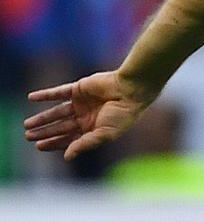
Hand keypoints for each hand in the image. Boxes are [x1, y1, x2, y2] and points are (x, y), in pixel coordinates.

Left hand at [24, 71, 155, 160]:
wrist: (132, 89)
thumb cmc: (123, 114)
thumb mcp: (105, 134)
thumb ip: (84, 144)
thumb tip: (66, 157)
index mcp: (93, 129)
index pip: (69, 138)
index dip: (54, 143)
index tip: (39, 146)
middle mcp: (86, 116)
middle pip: (61, 126)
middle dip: (45, 132)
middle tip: (28, 136)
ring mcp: (82, 102)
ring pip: (57, 111)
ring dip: (42, 117)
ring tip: (27, 124)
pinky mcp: (79, 88)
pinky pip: (59, 92)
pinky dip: (45, 94)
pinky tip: (32, 97)